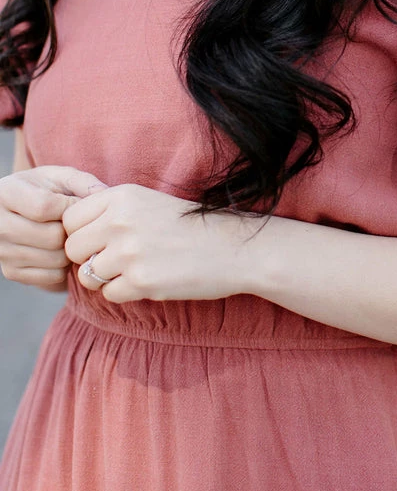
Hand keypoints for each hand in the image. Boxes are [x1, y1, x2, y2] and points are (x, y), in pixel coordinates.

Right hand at [0, 166, 107, 290]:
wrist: (17, 210)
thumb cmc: (43, 189)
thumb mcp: (58, 177)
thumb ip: (81, 181)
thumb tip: (103, 193)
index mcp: (5, 193)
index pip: (44, 207)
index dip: (70, 207)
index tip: (77, 203)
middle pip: (52, 237)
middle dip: (73, 230)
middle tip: (76, 223)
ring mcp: (2, 252)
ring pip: (55, 259)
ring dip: (71, 249)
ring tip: (69, 235)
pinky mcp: (11, 272)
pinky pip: (52, 276)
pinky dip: (64, 266)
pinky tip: (60, 249)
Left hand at [62, 183, 262, 301]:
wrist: (233, 248)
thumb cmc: (189, 226)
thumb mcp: (148, 202)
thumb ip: (111, 210)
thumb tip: (69, 228)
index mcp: (122, 196)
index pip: (70, 218)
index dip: (81, 232)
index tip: (100, 239)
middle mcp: (121, 221)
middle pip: (72, 248)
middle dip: (88, 258)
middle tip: (114, 259)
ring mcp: (130, 253)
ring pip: (87, 274)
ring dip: (105, 277)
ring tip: (133, 270)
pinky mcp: (142, 282)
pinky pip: (109, 294)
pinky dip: (124, 292)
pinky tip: (147, 281)